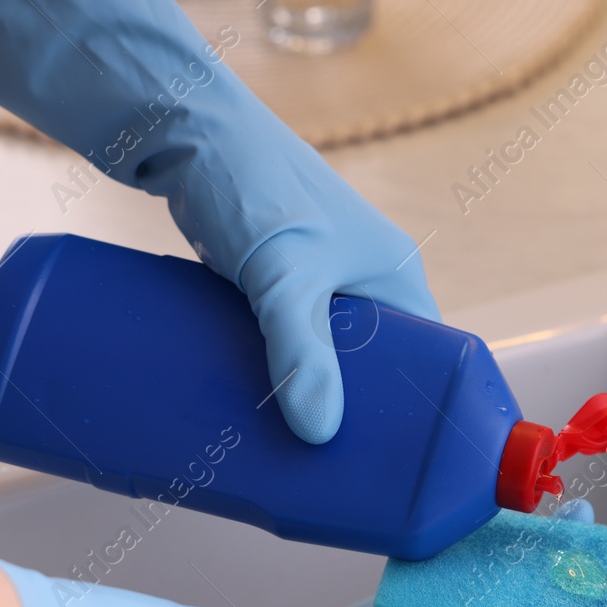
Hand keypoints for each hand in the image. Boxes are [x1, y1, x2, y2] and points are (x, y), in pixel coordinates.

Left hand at [0, 0, 437, 444]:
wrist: (176, 125)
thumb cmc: (247, 182)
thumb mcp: (282, 274)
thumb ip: (300, 350)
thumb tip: (318, 434)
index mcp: (396, 281)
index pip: (431, 368)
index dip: (421, 420)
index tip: (398, 472)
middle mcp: (364, 287)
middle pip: (374, 379)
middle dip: (352, 427)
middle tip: (326, 481)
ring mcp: (314, 290)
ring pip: (323, 369)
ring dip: (305, 409)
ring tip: (283, 464)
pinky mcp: (266, 291)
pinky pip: (281, 353)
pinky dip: (269, 385)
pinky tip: (245, 420)